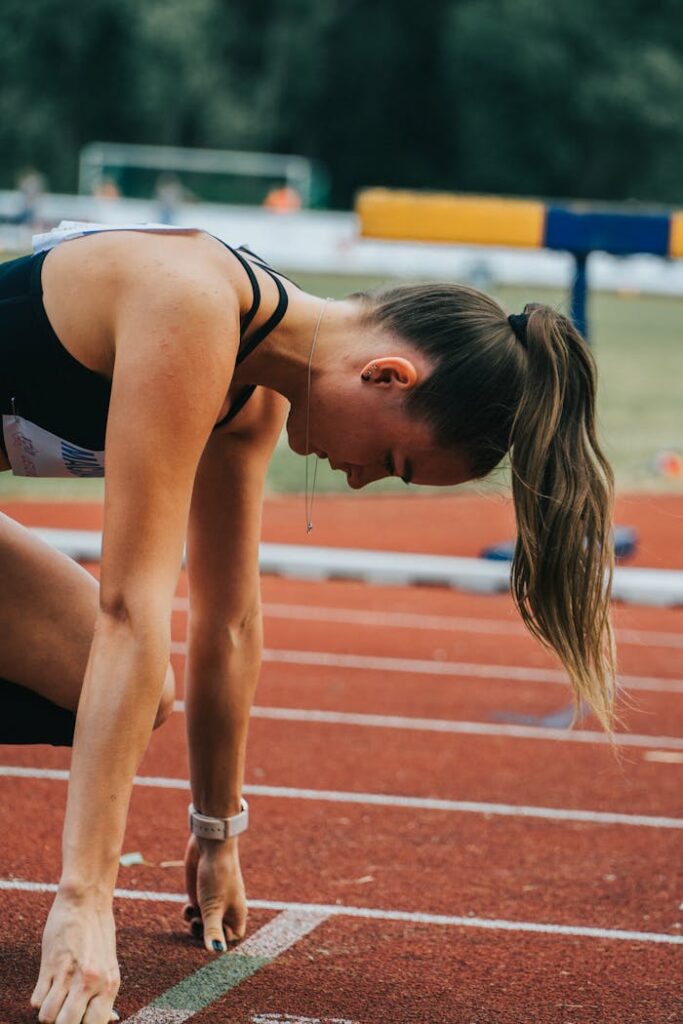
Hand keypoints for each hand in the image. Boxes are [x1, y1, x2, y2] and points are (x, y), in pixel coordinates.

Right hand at [30, 890, 119, 1023]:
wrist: (86, 900)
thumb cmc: (98, 934)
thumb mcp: (109, 966)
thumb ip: (105, 994)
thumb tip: (112, 1020)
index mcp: (110, 985)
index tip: (75, 1017)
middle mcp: (92, 982)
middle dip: (62, 1020)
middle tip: (63, 1006)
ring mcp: (69, 974)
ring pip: (47, 1017)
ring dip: (48, 1010)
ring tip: (55, 995)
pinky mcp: (49, 965)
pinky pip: (36, 1001)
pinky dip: (39, 998)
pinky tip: (47, 983)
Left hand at [183, 833, 246, 950]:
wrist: (210, 846)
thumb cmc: (218, 876)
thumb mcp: (212, 907)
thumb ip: (213, 931)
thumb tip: (216, 951)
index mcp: (236, 913)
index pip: (233, 937)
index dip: (222, 941)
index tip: (211, 937)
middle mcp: (225, 909)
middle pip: (215, 932)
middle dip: (204, 933)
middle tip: (197, 924)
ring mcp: (212, 901)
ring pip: (203, 923)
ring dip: (195, 924)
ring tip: (193, 915)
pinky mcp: (200, 894)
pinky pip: (194, 912)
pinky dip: (189, 913)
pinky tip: (187, 907)